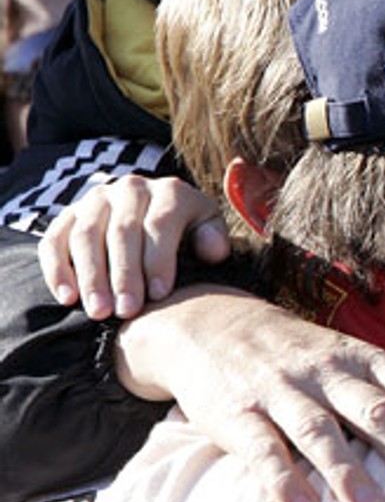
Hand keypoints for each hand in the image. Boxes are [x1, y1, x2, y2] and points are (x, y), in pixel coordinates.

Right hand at [38, 175, 230, 318]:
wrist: (157, 217)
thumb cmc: (190, 232)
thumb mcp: (208, 229)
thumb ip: (213, 237)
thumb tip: (213, 251)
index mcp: (170, 191)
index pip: (160, 224)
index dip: (158, 260)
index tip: (159, 294)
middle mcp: (130, 189)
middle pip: (121, 232)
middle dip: (124, 274)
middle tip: (126, 311)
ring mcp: (95, 201)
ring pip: (85, 237)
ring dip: (90, 276)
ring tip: (99, 312)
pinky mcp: (68, 216)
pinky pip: (54, 241)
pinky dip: (57, 270)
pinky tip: (67, 298)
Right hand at [114, 287, 384, 501]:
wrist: (209, 323)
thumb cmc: (302, 360)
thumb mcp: (352, 363)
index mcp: (367, 360)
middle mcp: (331, 372)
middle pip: (380, 412)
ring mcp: (283, 390)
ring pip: (322, 431)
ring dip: (350, 473)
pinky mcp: (237, 413)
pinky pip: (261, 448)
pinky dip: (281, 480)